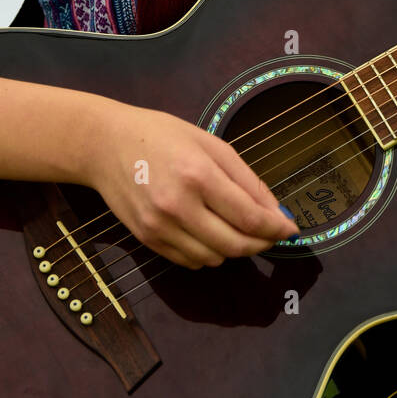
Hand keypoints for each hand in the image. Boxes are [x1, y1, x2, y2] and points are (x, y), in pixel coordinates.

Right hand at [83, 101, 299, 267]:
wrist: (105, 145)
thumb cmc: (162, 136)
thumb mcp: (211, 144)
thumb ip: (246, 179)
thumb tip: (275, 211)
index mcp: (198, 175)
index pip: (249, 218)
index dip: (277, 229)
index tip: (292, 229)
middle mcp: (178, 207)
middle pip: (235, 244)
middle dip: (261, 243)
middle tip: (272, 234)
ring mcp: (160, 227)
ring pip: (214, 258)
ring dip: (235, 249)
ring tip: (239, 228)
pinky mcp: (147, 240)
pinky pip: (191, 261)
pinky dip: (209, 253)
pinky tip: (212, 232)